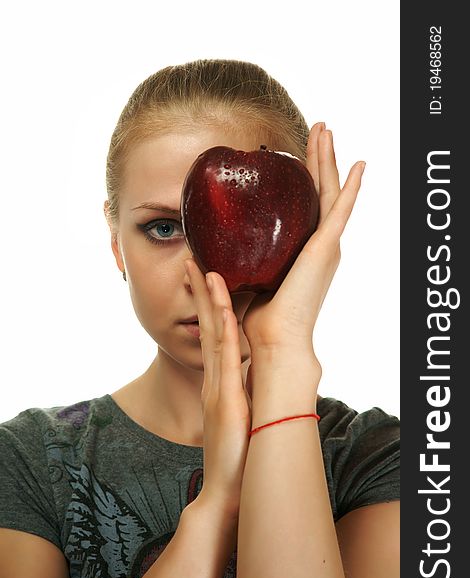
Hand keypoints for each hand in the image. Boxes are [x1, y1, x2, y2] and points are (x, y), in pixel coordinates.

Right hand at [184, 258, 251, 518]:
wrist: (227, 485)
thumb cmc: (234, 450)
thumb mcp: (235, 413)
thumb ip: (238, 390)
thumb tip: (249, 373)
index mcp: (218, 379)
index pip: (212, 333)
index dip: (208, 304)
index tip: (206, 278)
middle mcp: (214, 377)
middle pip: (207, 326)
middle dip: (201, 293)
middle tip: (194, 261)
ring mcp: (218, 385)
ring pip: (214, 335)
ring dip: (210, 302)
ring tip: (206, 270)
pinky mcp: (227, 397)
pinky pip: (226, 359)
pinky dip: (226, 332)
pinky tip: (226, 310)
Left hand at [241, 123, 365, 356]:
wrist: (273, 341)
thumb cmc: (257, 319)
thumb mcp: (245, 279)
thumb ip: (235, 261)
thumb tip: (202, 251)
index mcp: (302, 253)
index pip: (304, 206)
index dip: (302, 177)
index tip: (293, 153)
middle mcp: (319, 246)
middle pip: (320, 191)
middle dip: (318, 158)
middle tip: (319, 128)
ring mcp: (326, 246)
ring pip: (331, 192)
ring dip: (330, 159)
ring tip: (327, 129)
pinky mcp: (327, 249)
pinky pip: (342, 210)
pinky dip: (353, 188)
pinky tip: (360, 165)